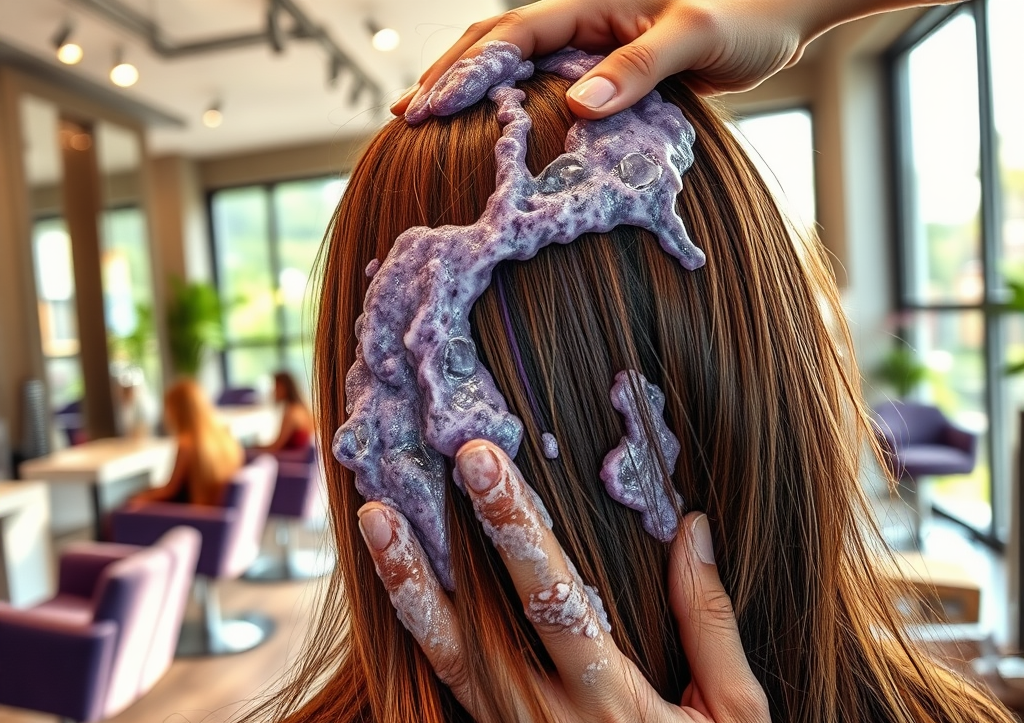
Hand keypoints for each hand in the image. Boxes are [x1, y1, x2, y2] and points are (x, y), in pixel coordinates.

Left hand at [358, 439, 785, 722]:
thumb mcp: (742, 719)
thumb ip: (709, 621)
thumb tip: (692, 528)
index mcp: (615, 710)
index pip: (552, 598)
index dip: (513, 525)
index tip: (482, 461)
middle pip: (475, 633)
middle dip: (430, 556)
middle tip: (388, 491)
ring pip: (448, 668)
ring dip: (408, 595)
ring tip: (376, 529)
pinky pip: (453, 707)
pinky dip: (422, 649)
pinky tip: (401, 599)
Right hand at [393, 0, 818, 118]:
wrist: (783, 11)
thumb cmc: (748, 16)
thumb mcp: (696, 36)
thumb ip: (640, 65)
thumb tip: (577, 106)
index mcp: (593, 2)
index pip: (512, 36)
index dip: (465, 72)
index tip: (424, 108)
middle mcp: (584, 17)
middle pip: (496, 41)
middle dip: (448, 76)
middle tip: (405, 117)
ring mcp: (592, 41)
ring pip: (514, 59)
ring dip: (470, 86)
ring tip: (427, 119)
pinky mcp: (607, 65)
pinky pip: (543, 80)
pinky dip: (509, 100)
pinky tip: (492, 126)